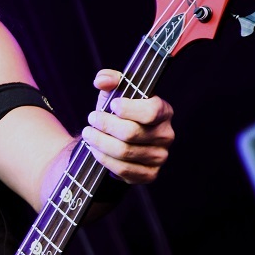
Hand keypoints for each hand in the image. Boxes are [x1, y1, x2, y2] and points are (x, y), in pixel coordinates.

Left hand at [82, 69, 174, 184]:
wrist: (117, 142)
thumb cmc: (118, 115)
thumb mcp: (114, 94)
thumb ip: (109, 80)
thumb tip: (102, 80)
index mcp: (163, 111)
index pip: (151, 111)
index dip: (128, 109)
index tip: (111, 105)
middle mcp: (166, 135)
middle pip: (131, 133)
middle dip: (105, 125)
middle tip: (91, 119)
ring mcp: (159, 157)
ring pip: (124, 152)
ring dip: (100, 143)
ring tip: (88, 134)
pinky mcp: (150, 174)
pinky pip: (123, 169)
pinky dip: (104, 159)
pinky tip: (96, 151)